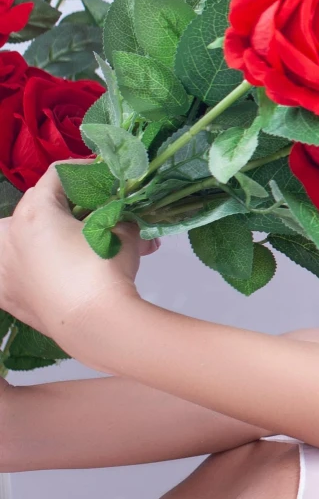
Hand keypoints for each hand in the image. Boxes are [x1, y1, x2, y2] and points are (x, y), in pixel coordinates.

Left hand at [0, 170, 150, 353]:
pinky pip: (8, 271)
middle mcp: (11, 234)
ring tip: (60, 242)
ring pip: (11, 237)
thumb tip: (126, 217)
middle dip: (60, 205)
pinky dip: (21, 267)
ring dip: (31, 234)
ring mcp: (5, 267)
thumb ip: (121, 216)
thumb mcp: (123, 233)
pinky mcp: (7, 294)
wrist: (95, 325)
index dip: (83, 172)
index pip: (57, 176)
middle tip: (88, 214)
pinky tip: (40, 272)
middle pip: (33, 205)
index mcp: (36, 211)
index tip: (102, 178)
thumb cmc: (105, 271)